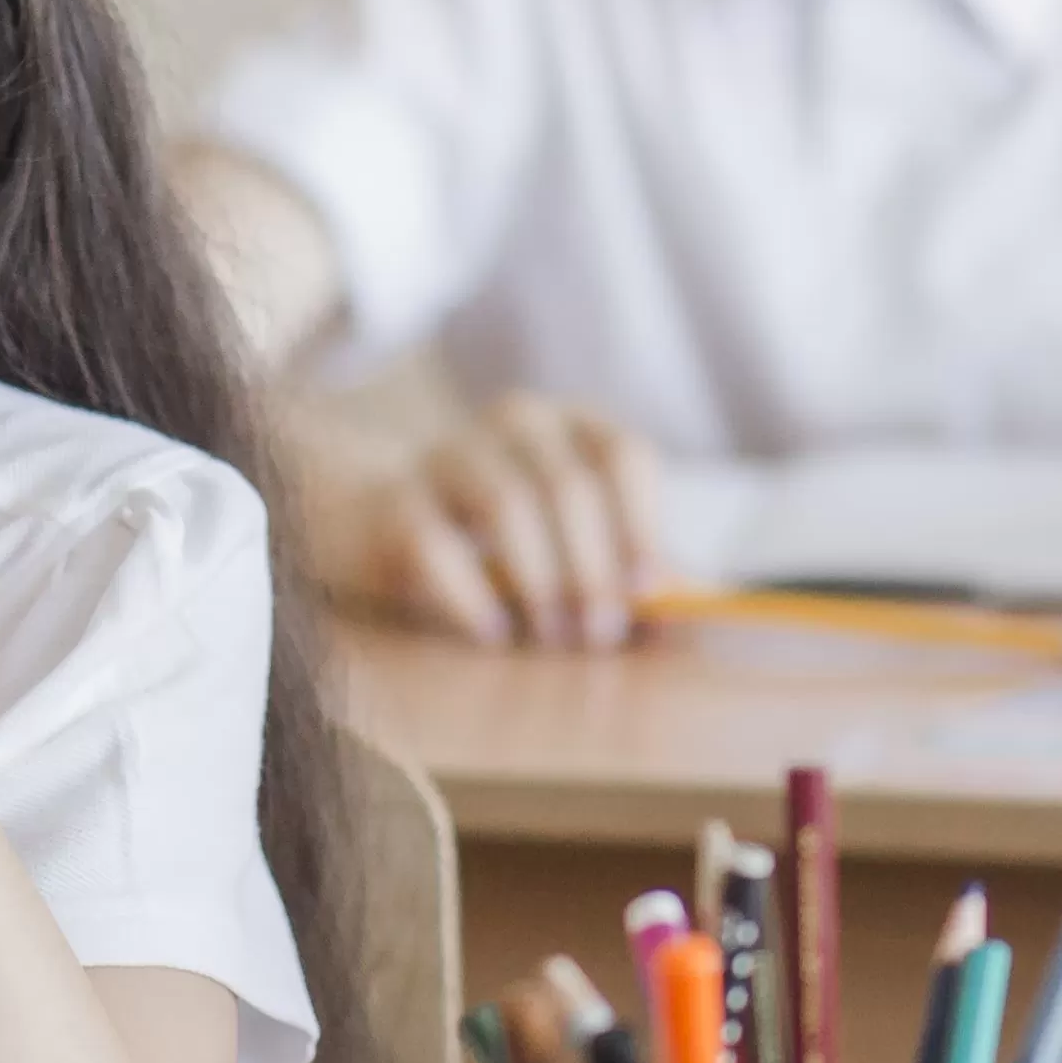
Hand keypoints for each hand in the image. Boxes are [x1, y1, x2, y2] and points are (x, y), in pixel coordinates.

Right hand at [311, 393, 661, 650]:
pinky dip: (470, 596)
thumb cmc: (495, 535)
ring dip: (540, 581)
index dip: (641, 523)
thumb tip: (686, 620)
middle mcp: (515, 424)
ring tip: (551, 638)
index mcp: (571, 427)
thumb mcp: (567, 545)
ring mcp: (447, 452)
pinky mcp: (391, 499)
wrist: (375, 516)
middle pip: (569, 485)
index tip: (647, 589)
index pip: (622, 454)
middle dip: (592, 568)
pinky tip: (491, 633)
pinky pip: (435, 543)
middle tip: (598, 635)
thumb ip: (624, 575)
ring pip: (506, 504)